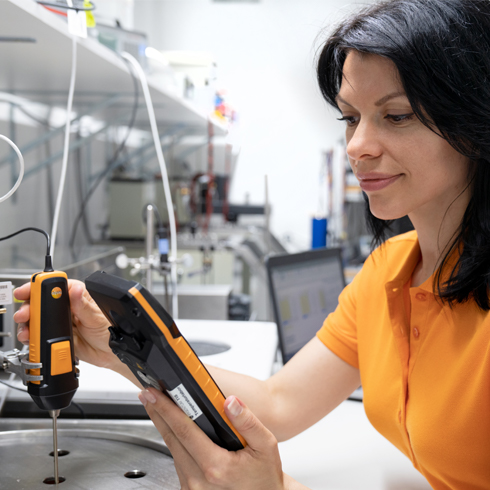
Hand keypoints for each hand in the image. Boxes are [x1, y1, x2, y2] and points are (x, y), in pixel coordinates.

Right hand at [14, 279, 121, 371]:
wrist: (113, 354)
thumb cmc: (112, 330)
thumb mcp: (97, 317)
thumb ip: (83, 305)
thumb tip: (74, 290)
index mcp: (78, 296)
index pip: (55, 286)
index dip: (38, 286)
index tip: (27, 291)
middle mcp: (67, 307)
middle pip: (41, 301)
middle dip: (28, 306)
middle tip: (24, 314)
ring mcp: (61, 322)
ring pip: (37, 318)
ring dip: (28, 323)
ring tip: (26, 329)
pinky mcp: (57, 336)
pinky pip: (39, 334)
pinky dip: (31, 336)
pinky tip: (31, 338)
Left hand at [139, 388, 305, 489]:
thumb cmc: (264, 477)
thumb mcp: (266, 446)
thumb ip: (248, 422)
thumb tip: (231, 402)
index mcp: (216, 467)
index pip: (184, 431)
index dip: (167, 409)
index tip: (155, 395)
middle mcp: (198, 480)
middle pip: (171, 439)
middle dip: (158, 413)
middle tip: (148, 394)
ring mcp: (192, 487)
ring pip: (173, 450)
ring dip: (165, 427)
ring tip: (160, 407)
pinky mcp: (190, 489)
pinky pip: (178, 461)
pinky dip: (174, 442)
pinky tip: (175, 429)